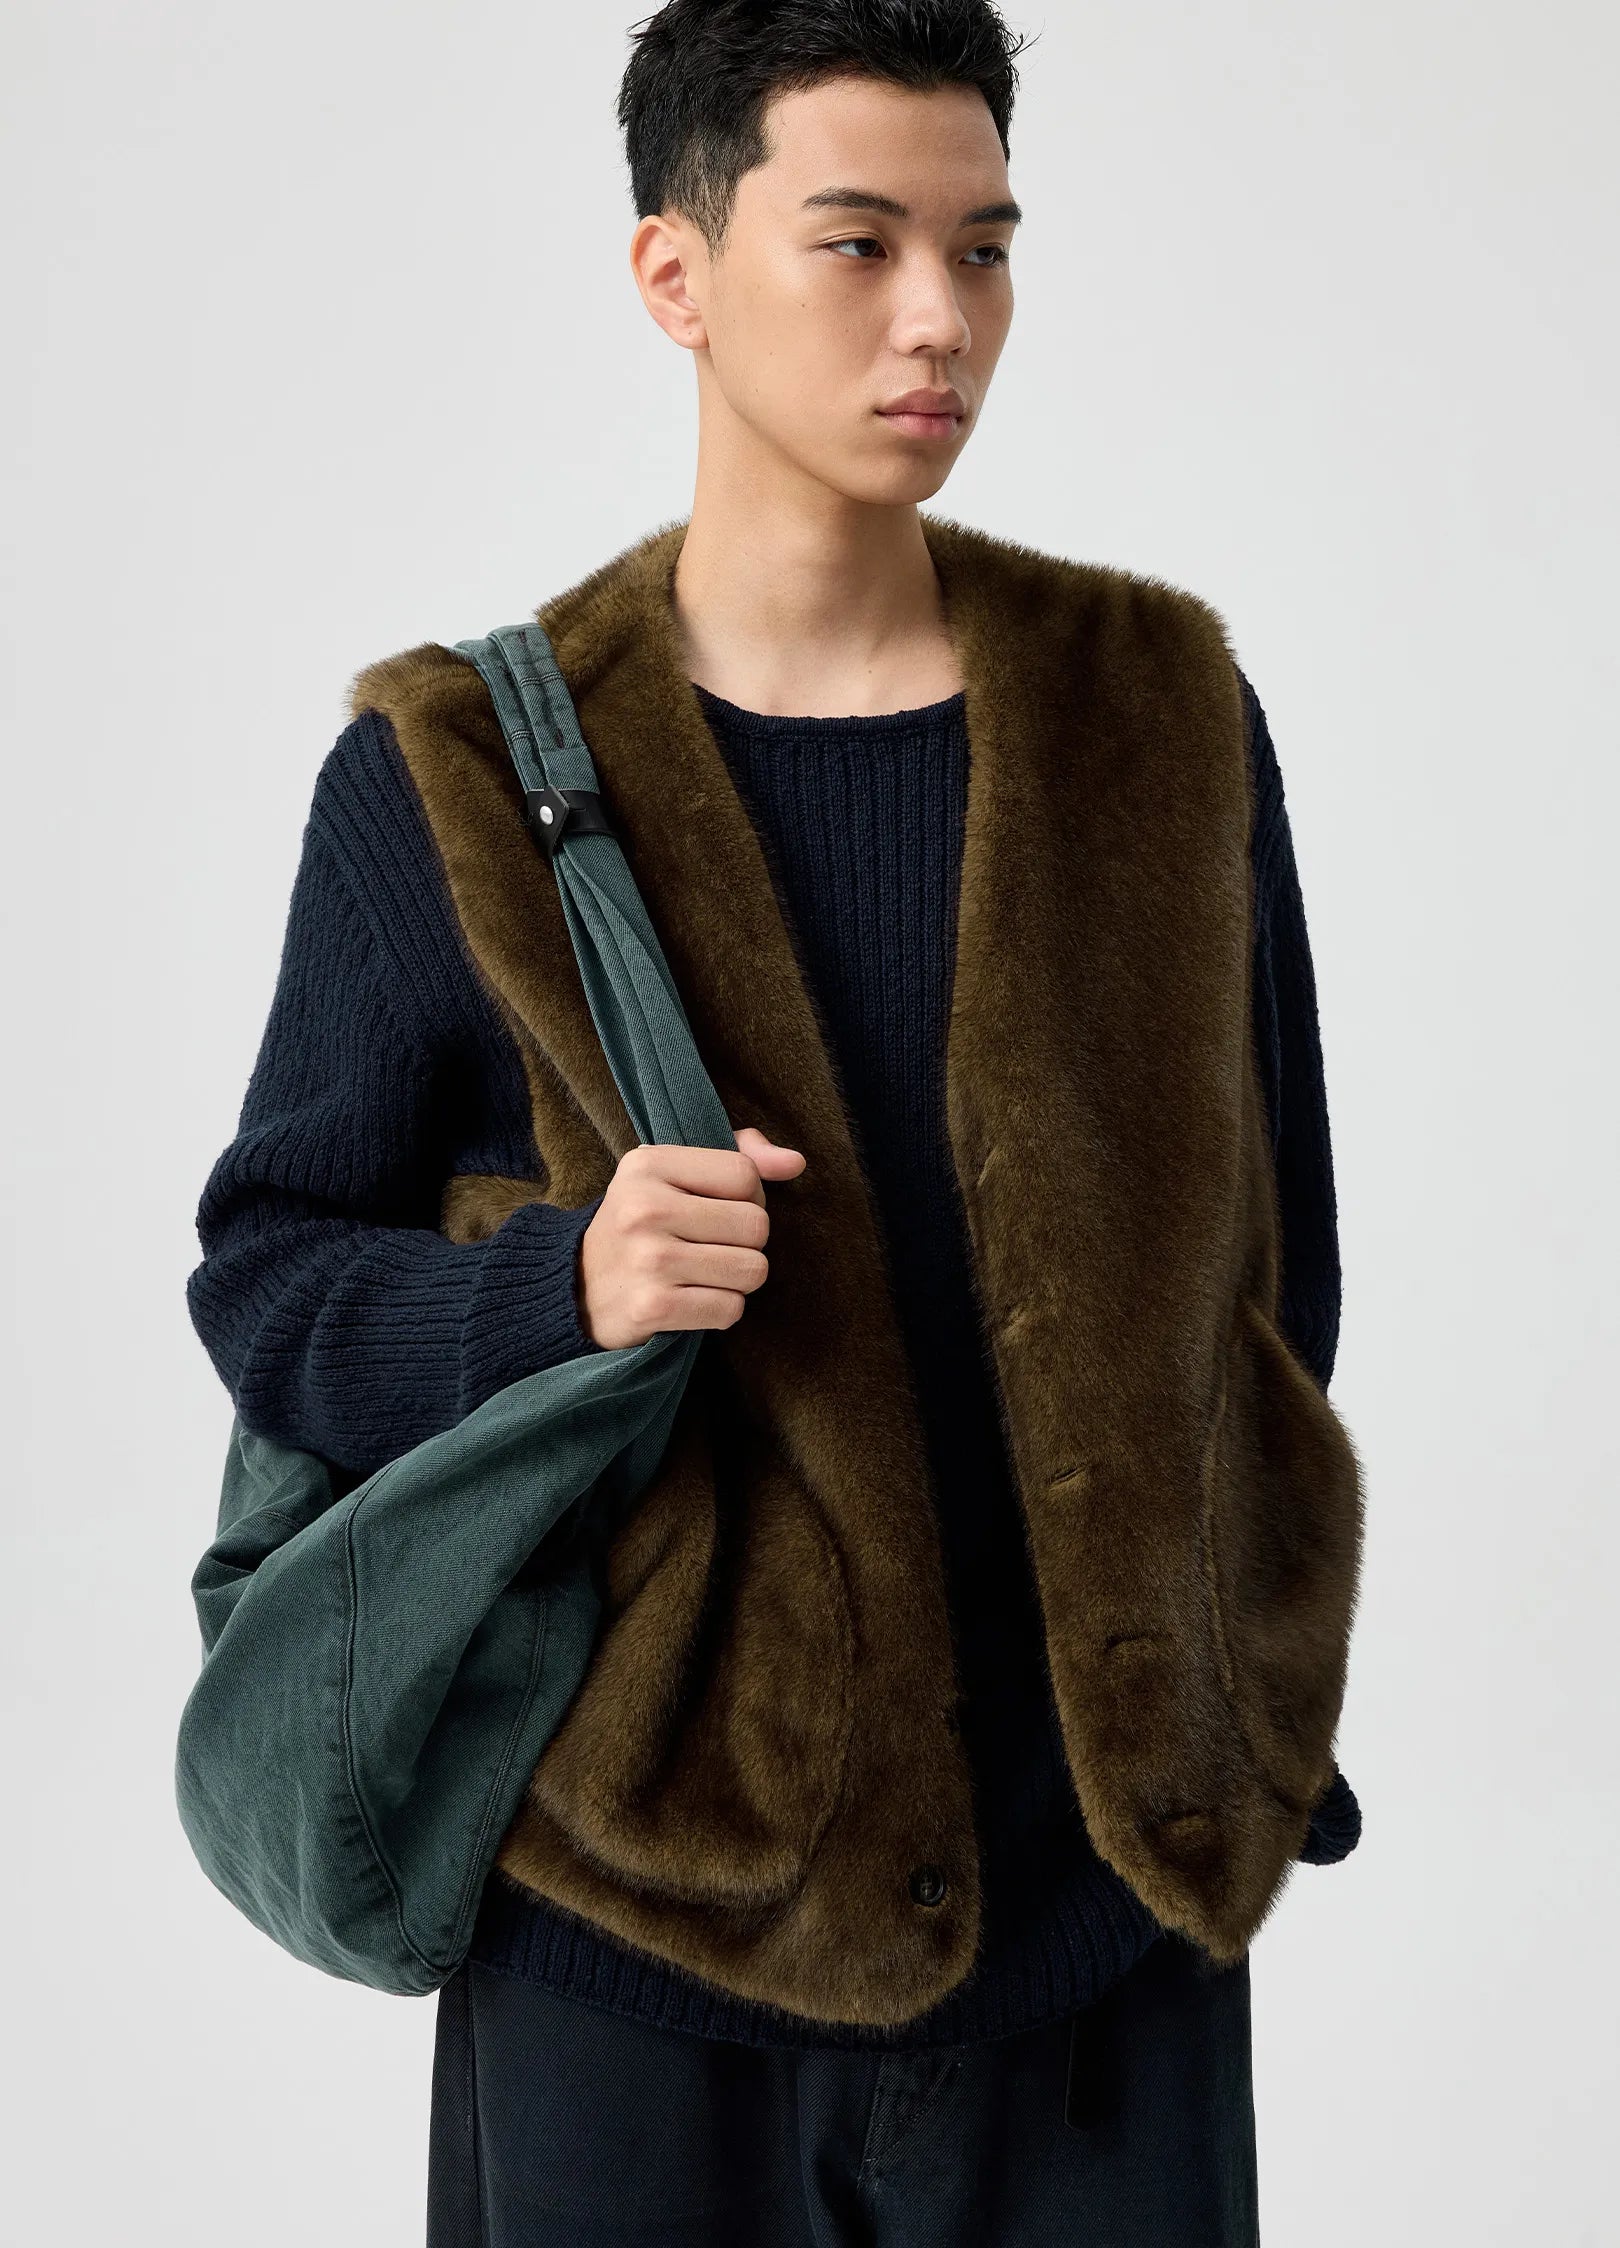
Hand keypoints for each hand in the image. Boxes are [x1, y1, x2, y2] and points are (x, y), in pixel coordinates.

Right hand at [576, 1126, 806, 1350]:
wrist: (576, 1288)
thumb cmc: (641, 1224)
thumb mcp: (673, 1174)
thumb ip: (739, 1155)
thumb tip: (795, 1162)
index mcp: (648, 1164)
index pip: (744, 1175)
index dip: (749, 1197)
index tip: (720, 1210)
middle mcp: (644, 1208)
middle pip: (756, 1225)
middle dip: (747, 1242)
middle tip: (714, 1247)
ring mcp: (647, 1259)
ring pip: (753, 1270)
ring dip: (738, 1279)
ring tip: (705, 1274)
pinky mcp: (652, 1307)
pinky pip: (730, 1309)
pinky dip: (722, 1309)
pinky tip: (693, 1300)